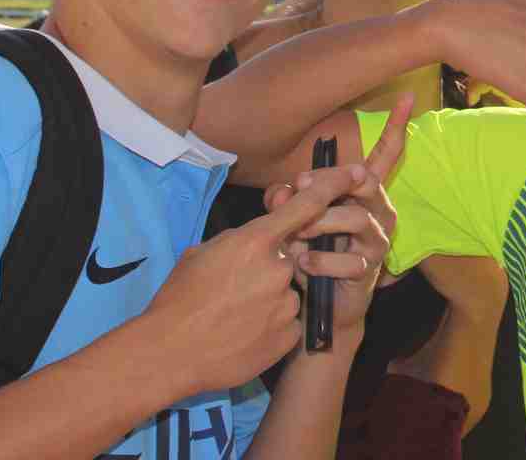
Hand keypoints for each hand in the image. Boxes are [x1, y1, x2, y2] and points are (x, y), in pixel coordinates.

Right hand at [144, 162, 364, 392]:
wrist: (170, 353)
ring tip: (236, 315)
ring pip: (290, 290)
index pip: (306, 205)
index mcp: (256, 241)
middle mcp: (279, 268)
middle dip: (271, 265)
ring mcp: (287, 303)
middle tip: (237, 286)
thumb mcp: (203, 253)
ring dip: (270, 297)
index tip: (355, 172)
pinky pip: (289, 320)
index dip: (332, 184)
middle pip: (293, 255)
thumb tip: (255, 238)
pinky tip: (244, 334)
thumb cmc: (179, 298)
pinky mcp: (289, 335)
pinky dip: (272, 324)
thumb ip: (240, 239)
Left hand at [267, 96, 410, 344]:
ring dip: (315, 226)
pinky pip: (344, 259)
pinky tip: (301, 265)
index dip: (396, 127)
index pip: (385, 155)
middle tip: (299, 188)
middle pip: (363, 181)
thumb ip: (286, 199)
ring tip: (294, 238)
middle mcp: (379, 211)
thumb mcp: (293, 217)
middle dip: (327, 183)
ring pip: (352, 219)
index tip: (408, 96)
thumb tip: (282, 191)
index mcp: (365, 192)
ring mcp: (378, 240)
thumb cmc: (310, 250)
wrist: (323, 305)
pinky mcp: (370, 269)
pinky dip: (316, 261)